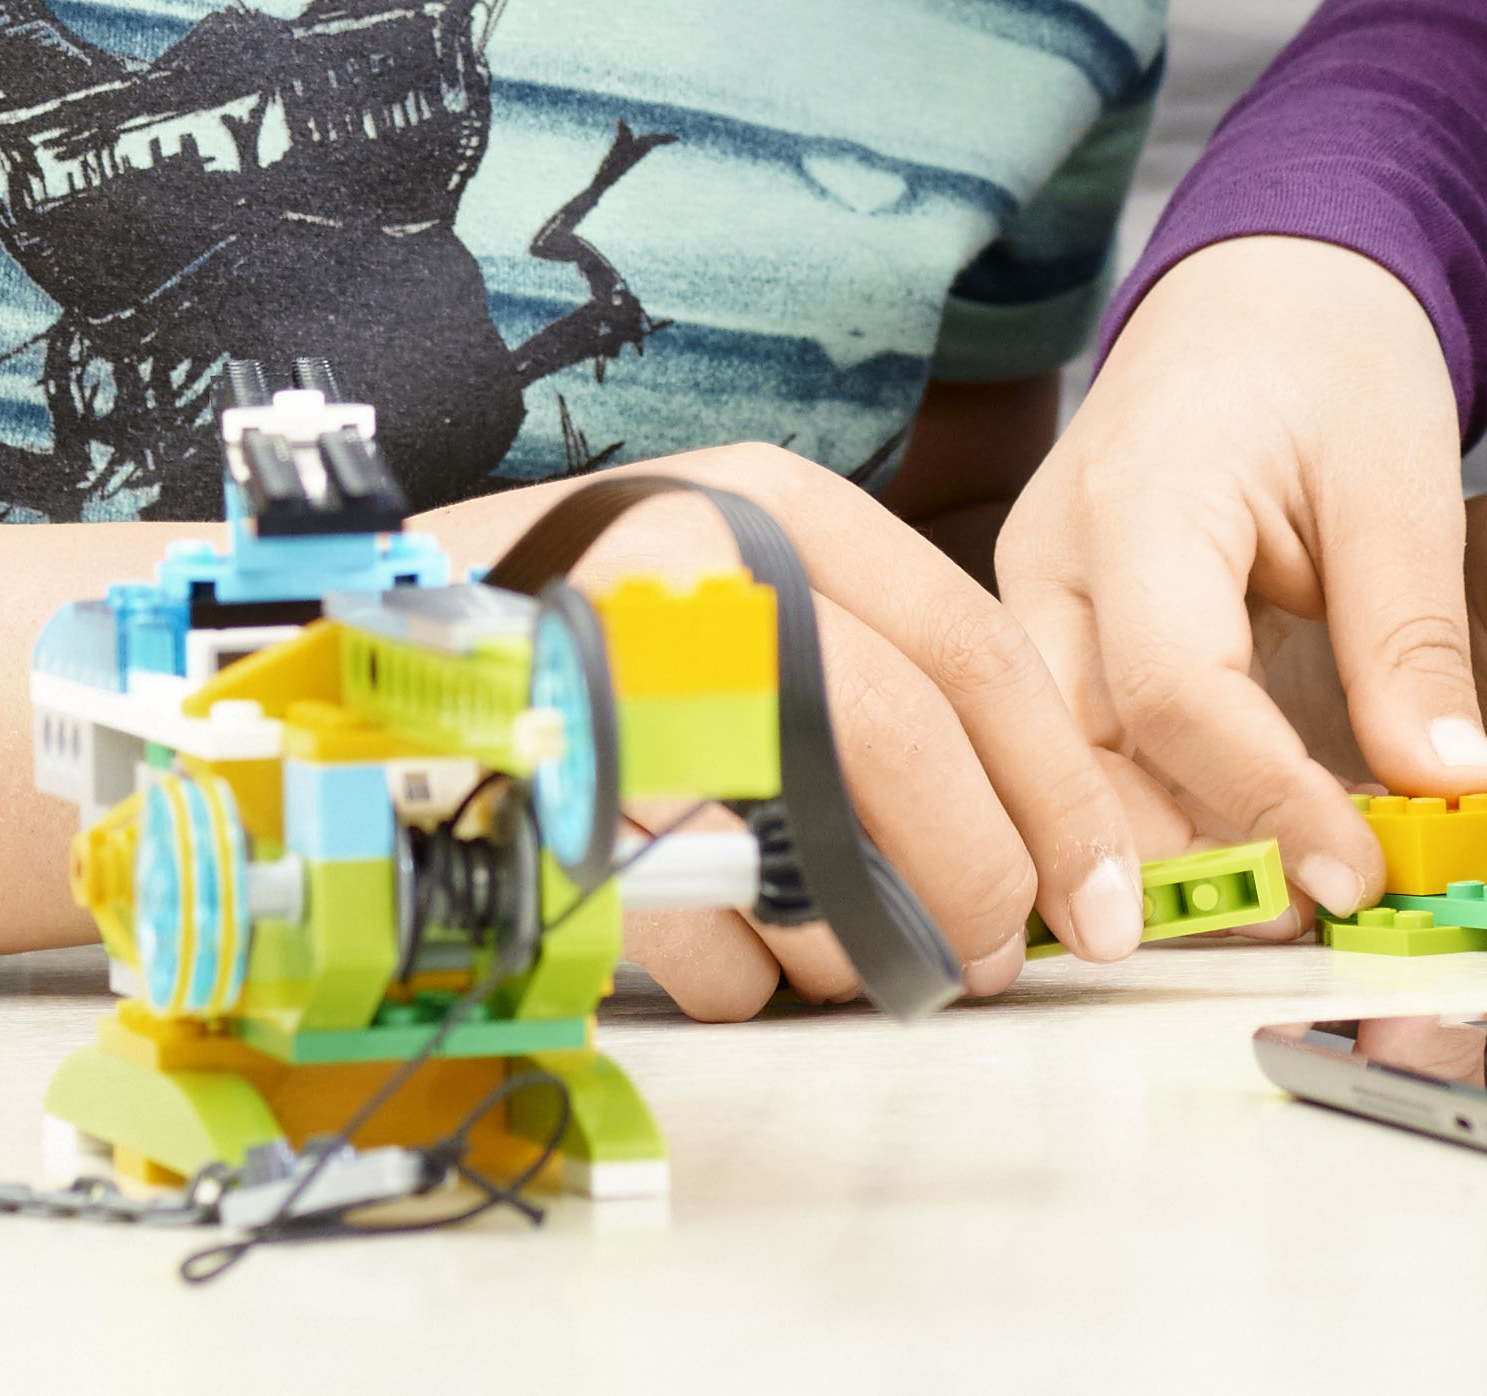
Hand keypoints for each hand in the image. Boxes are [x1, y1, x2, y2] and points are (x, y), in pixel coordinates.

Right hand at [468, 440, 1165, 1017]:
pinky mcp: (538, 771)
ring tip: (855, 967)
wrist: (382, 632)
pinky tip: (739, 968)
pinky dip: (739, 974)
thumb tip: (1029, 841)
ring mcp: (612, 661)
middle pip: (900, 738)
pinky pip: (685, 913)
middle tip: (990, 961)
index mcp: (784, 511)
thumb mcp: (757, 593)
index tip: (1104, 900)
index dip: (1057, 790)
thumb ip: (881, 679)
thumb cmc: (609, 628)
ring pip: (800, 834)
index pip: (976, 651)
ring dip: (855, 940)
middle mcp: (704, 564)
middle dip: (973, 875)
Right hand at [997, 234, 1486, 911]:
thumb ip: (1411, 643)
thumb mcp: (1399, 480)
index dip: (1264, 802)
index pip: (1178, 690)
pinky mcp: (1049, 630)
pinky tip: (1232, 863)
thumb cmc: (1331, 355)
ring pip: (1064, 767)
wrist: (1265, 287)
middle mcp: (1052, 556)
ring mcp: (1033, 596)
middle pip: (1085, 751)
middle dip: (1184, 863)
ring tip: (1274, 917)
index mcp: (1139, 497)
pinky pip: (1079, 745)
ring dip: (1159, 856)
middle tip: (1298, 932)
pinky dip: (1148, 812)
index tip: (1354, 878)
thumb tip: (1455, 794)